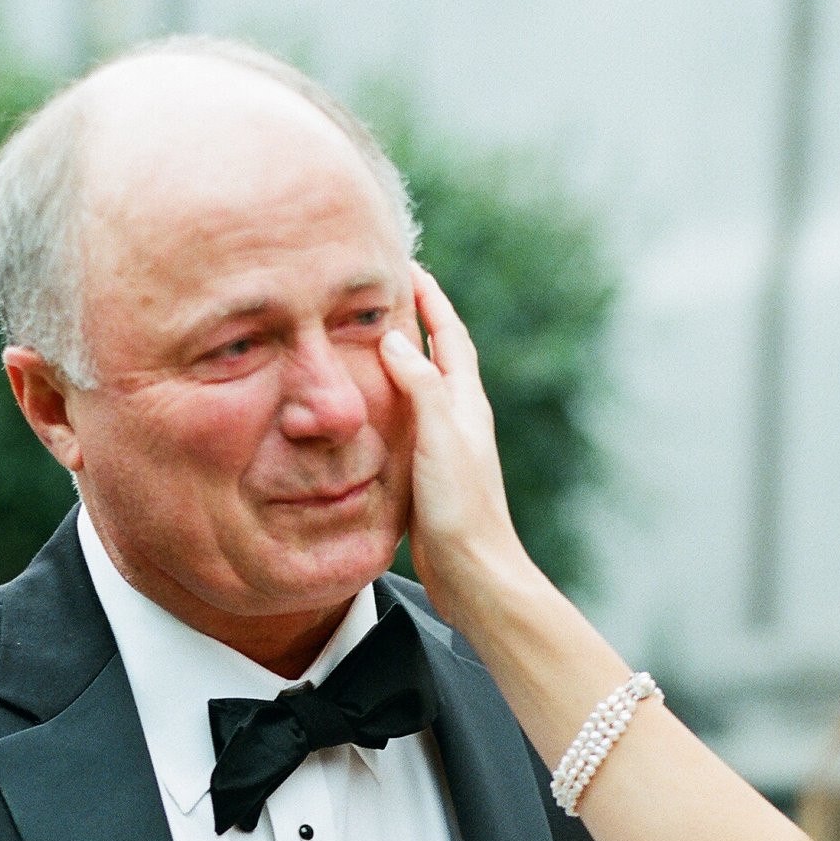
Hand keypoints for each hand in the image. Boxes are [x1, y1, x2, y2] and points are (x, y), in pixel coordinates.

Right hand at [378, 267, 541, 624]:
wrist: (475, 576)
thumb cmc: (463, 511)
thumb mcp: (440, 439)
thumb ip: (421, 387)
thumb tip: (394, 338)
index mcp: (466, 403)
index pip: (449, 333)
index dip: (430, 297)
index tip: (406, 264)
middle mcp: (459, 419)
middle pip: (437, 353)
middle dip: (413, 318)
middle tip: (379, 292)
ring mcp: (444, 447)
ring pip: (419, 388)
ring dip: (397, 359)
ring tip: (363, 337)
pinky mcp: (429, 474)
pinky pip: (406, 422)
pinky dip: (386, 402)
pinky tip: (365, 408)